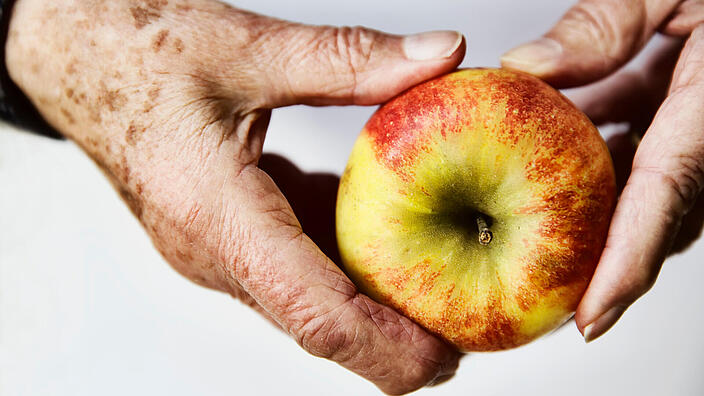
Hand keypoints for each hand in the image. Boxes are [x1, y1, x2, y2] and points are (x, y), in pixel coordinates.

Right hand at [5, 0, 464, 391]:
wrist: (77, 59)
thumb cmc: (136, 54)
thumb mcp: (247, 47)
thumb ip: (350, 59)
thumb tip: (440, 57)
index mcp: (216, 214)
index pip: (311, 312)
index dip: (383, 346)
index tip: (442, 357)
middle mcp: (216, 251)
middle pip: (319, 324)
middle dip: (395, 339)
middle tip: (468, 321)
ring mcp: (220, 251)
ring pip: (310, 302)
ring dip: (376, 303)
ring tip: (445, 279)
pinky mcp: (229, 238)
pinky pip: (297, 267)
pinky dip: (348, 261)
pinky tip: (388, 232)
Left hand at [501, 0, 703, 341]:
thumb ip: (606, 22)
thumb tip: (526, 68)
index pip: (669, 194)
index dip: (629, 264)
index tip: (591, 317)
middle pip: (657, 214)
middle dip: (603, 255)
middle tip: (543, 287)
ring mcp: (702, 129)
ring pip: (648, 191)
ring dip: (593, 206)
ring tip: (528, 223)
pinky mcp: (689, 118)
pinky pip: (647, 157)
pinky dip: (601, 165)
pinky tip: (559, 151)